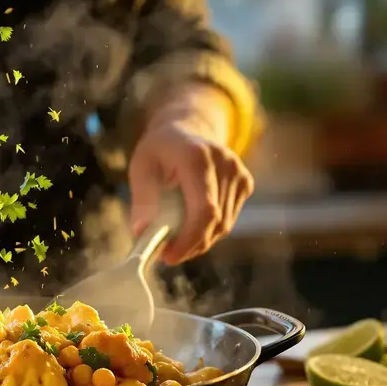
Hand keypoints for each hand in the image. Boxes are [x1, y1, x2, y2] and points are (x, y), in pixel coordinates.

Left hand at [128, 120, 254, 263]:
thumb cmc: (160, 150)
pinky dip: (210, 230)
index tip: (169, 256)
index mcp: (197, 157)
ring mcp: (239, 173)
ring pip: (224, 225)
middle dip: (191, 245)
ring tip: (177, 240)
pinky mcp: (245, 183)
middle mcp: (224, 163)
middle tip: (168, 255)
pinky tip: (192, 225)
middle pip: (216, 222)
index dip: (189, 239)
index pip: (204, 210)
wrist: (187, 129)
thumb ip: (143, 199)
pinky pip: (229, 219)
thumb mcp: (141, 167)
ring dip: (200, 241)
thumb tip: (142, 233)